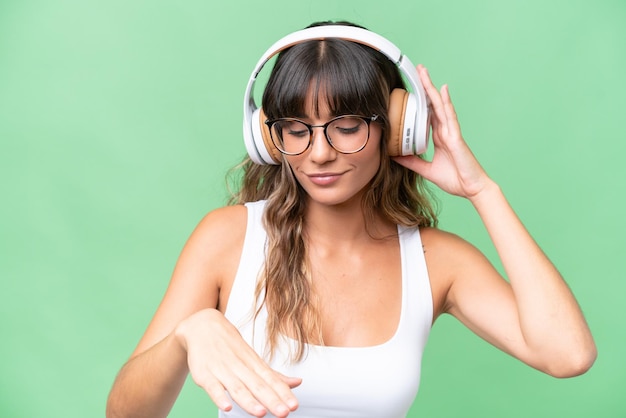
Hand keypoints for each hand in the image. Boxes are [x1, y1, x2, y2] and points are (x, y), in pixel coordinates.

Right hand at [175, 309, 300, 416]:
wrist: (202, 326)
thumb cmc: (230, 346)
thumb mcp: (253, 359)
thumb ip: (273, 375)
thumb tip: (297, 383)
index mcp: (253, 364)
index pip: (271, 380)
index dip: (283, 393)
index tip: (293, 405)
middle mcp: (240, 367)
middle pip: (257, 385)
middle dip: (271, 400)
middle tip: (284, 412)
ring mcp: (222, 370)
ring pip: (237, 388)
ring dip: (249, 401)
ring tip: (261, 413)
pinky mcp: (205, 375)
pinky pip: (212, 387)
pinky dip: (219, 397)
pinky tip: (227, 407)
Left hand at [392, 65, 490, 199]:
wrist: (472, 190)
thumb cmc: (455, 180)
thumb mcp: (426, 170)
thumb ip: (412, 162)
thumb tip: (394, 157)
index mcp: (439, 137)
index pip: (428, 114)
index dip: (421, 101)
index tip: (412, 90)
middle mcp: (445, 131)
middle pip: (433, 105)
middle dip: (425, 88)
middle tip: (418, 71)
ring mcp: (452, 132)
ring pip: (440, 106)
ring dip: (432, 89)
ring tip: (424, 73)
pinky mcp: (456, 137)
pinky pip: (449, 116)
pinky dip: (445, 103)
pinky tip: (442, 90)